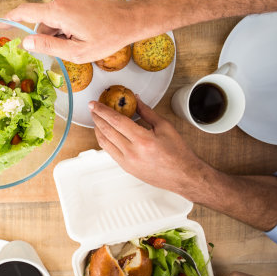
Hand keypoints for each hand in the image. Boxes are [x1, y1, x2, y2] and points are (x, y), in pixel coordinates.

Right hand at [5, 0, 144, 62]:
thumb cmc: (108, 36)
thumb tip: (27, 43)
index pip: (24, 12)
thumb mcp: (77, 51)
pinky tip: (81, 37)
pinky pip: (62, 16)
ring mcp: (69, 0)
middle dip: (47, 38)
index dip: (9, 19)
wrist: (130, 19)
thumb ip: (49, 46)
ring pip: (52, 21)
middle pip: (41, 22)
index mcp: (58, 12)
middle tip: (66, 52)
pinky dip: (65, 29)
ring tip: (79, 45)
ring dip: (59, 35)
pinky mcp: (76, 1)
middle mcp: (61, 1)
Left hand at [89, 96, 209, 194]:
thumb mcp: (164, 126)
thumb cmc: (178, 153)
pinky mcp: (126, 168)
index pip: (116, 121)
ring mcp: (128, 162)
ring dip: (98, 129)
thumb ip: (147, 112)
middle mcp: (132, 152)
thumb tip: (135, 100)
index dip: (102, 110)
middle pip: (107, 131)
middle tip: (93, 109)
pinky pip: (110, 152)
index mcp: (143, 140)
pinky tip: (105, 134)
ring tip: (97, 120)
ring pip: (105, 143)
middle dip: (97, 118)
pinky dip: (105, 140)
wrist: (183, 176)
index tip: (94, 104)